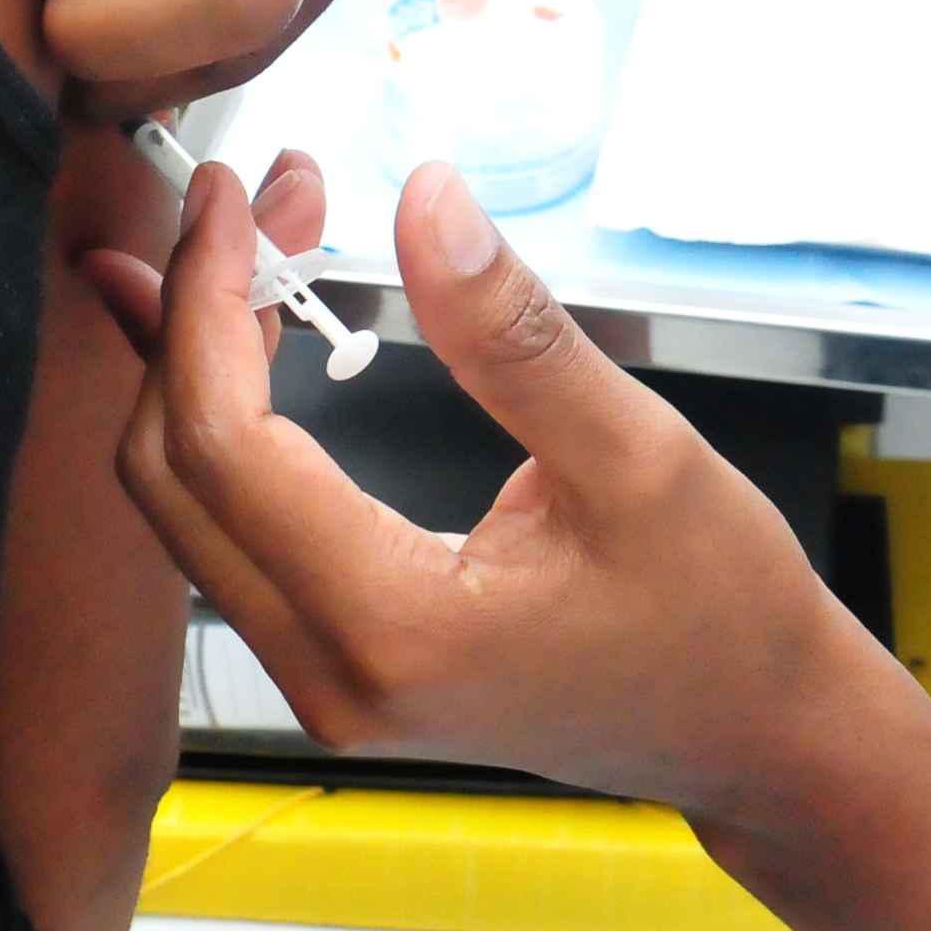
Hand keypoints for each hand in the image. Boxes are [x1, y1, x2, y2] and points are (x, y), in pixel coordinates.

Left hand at [77, 157, 930, 830]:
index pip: (227, 445)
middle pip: (172, 474)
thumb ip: (513, 333)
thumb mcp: (637, 453)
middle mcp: (330, 673)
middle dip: (191, 317)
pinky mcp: (337, 662)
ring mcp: (324, 680)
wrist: (758, 734)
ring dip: (195, 363)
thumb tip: (425, 202)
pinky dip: (217, 420)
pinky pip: (227, 531)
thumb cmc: (719, 615)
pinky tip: (221, 337)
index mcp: (393, 627)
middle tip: (251, 200)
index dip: (207, 302)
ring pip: (185, 504)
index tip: (234, 196)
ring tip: (243, 242)